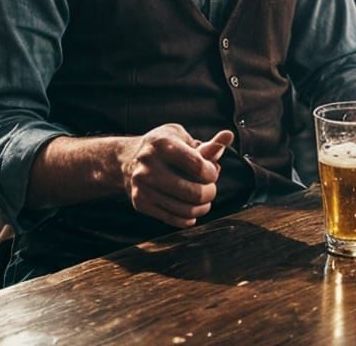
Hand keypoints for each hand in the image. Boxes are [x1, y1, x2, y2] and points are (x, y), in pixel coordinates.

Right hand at [119, 123, 233, 227]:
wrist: (127, 160)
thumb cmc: (163, 145)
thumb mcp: (182, 137)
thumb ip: (206, 143)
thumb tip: (228, 137)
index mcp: (162, 144)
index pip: (196, 165)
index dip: (211, 172)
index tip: (213, 172)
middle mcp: (149, 166)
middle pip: (192, 191)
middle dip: (210, 192)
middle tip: (212, 189)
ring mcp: (143, 186)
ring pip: (183, 208)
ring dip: (202, 208)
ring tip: (205, 202)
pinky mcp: (140, 203)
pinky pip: (170, 219)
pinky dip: (187, 219)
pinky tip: (193, 213)